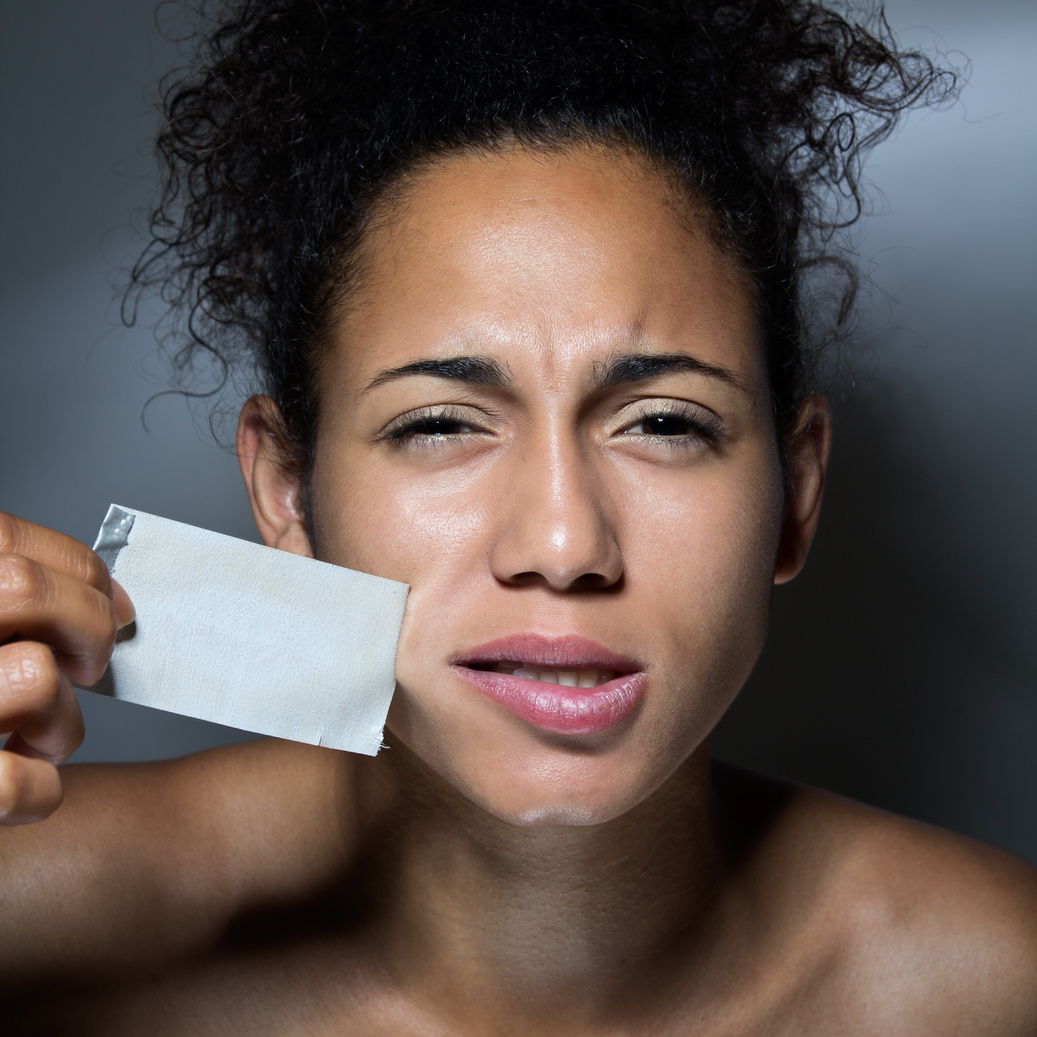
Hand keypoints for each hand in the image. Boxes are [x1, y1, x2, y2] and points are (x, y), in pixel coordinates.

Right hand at [0, 512, 133, 824]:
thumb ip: (13, 605)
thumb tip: (112, 598)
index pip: (4, 542)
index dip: (78, 568)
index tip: (114, 602)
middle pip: (22, 587)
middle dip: (86, 625)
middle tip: (90, 664)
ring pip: (33, 677)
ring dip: (60, 718)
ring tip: (38, 737)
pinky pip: (16, 783)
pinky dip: (38, 791)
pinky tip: (20, 788)